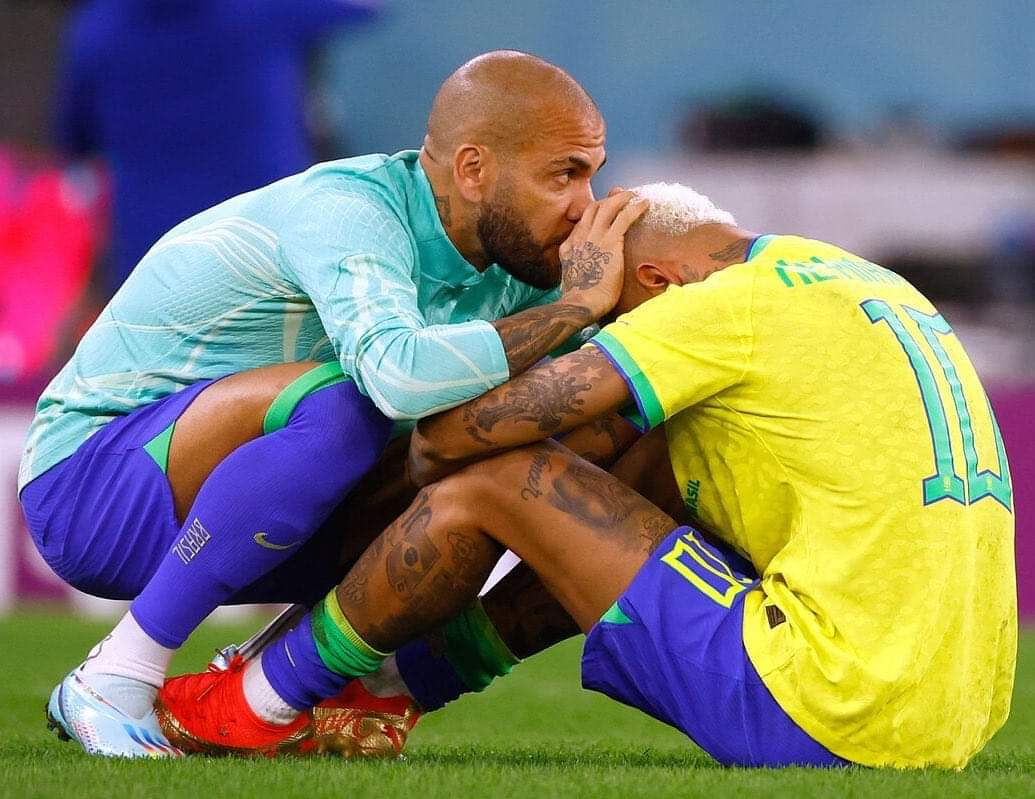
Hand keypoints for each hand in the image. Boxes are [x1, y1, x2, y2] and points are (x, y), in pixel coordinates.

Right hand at [558, 190, 647, 317]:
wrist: (581, 303)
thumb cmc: (579, 300)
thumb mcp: (570, 282)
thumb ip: (575, 274)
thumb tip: (577, 281)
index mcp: (569, 248)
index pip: (582, 223)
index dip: (595, 214)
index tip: (605, 211)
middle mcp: (580, 238)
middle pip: (593, 209)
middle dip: (607, 200)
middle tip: (620, 196)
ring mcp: (594, 238)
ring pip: (608, 207)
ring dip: (622, 198)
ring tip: (634, 195)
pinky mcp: (610, 242)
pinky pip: (624, 217)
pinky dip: (635, 208)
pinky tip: (645, 204)